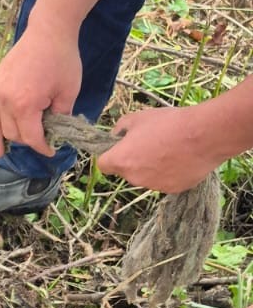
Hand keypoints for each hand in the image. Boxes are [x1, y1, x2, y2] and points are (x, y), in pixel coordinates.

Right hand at [0, 26, 81, 157]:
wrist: (48, 32)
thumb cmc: (62, 60)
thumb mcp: (69, 91)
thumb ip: (60, 115)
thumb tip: (55, 130)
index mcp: (25, 105)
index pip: (31, 137)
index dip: (42, 147)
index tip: (52, 151)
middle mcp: (6, 101)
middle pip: (11, 133)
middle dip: (26, 141)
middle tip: (40, 139)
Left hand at [97, 105, 223, 192]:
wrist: (204, 135)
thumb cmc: (168, 123)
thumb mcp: (138, 117)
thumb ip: (120, 127)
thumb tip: (116, 134)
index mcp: (121, 160)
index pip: (103, 165)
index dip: (110, 155)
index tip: (121, 147)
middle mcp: (133, 178)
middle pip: (127, 171)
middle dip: (134, 160)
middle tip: (151, 143)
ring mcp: (153, 186)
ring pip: (147, 176)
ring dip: (152, 167)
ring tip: (170, 149)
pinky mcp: (172, 190)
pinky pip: (165, 181)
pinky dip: (170, 173)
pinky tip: (182, 158)